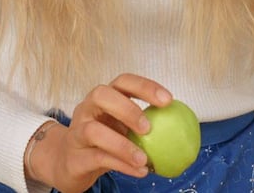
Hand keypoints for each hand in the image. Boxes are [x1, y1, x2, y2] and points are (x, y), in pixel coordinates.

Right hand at [25, 73, 172, 192]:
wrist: (68, 162)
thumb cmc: (102, 142)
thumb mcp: (122, 129)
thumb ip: (143, 126)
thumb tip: (184, 130)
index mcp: (103, 99)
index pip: (122, 82)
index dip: (144, 87)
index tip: (167, 100)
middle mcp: (88, 109)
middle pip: (100, 95)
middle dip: (126, 108)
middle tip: (148, 128)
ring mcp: (77, 131)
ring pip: (93, 130)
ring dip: (122, 145)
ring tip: (144, 159)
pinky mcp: (75, 155)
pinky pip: (97, 157)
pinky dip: (120, 164)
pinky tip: (139, 170)